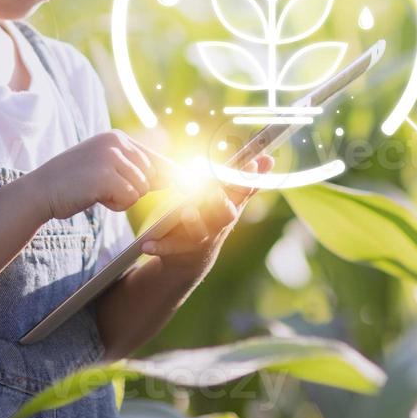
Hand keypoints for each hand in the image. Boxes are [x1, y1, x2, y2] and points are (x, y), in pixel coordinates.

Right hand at [23, 130, 172, 220]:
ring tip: (97, 192)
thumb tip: (172, 176)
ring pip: (140, 188)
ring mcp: (110, 158)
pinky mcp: (105, 176)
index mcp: (116, 138)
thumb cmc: (73, 183)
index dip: (171, 174)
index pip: (154, 157)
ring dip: (123, 198)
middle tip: (106, 190)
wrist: (40, 191)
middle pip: (150, 175)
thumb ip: (133, 168)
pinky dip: (116, 205)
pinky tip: (95, 198)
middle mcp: (116, 143)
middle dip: (135, 189)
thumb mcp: (104, 167)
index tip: (191, 184)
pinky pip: (129, 198)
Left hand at [141, 155, 272, 259]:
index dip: (250, 176)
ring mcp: (202, 238)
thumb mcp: (229, 201)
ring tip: (187, 211)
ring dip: (195, 221)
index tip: (253, 161)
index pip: (244, 190)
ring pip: (200, 232)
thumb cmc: (212, 220)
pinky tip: (147, 244)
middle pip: (225, 213)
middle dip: (221, 200)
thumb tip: (268, 158)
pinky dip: (159, 246)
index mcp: (231, 207)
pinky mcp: (181, 250)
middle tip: (215, 186)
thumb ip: (246, 181)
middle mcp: (219, 224)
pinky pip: (170, 248)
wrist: (192, 259)